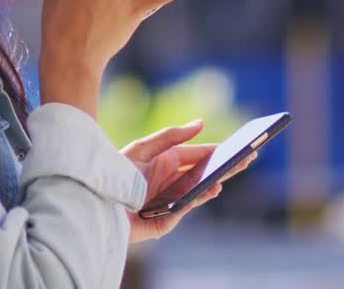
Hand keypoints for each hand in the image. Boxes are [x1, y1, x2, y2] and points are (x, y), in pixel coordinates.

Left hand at [122, 120, 256, 242]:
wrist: (95, 202)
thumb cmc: (114, 172)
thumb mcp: (142, 148)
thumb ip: (170, 136)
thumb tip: (200, 123)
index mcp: (167, 161)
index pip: (199, 155)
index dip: (218, 151)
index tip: (238, 146)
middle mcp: (172, 181)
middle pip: (204, 174)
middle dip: (225, 167)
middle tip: (248, 159)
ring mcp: (171, 201)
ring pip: (199, 192)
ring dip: (214, 183)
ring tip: (228, 174)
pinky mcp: (166, 220)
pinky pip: (186, 207)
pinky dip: (198, 198)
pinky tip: (210, 189)